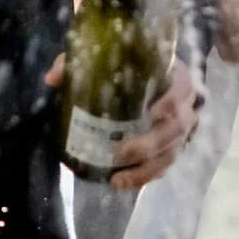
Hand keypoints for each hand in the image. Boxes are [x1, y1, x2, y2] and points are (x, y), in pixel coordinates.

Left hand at [42, 56, 204, 190]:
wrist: (153, 73)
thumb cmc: (131, 63)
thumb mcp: (106, 56)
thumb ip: (79, 62)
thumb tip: (52, 79)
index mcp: (176, 75)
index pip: (180, 88)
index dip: (171, 102)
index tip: (152, 113)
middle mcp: (186, 103)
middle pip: (176, 128)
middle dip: (149, 144)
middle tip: (120, 152)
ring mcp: (184, 128)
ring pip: (171, 152)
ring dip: (145, 169)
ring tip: (117, 179)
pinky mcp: (175, 146)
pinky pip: (165, 165)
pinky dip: (145, 176)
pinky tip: (122, 181)